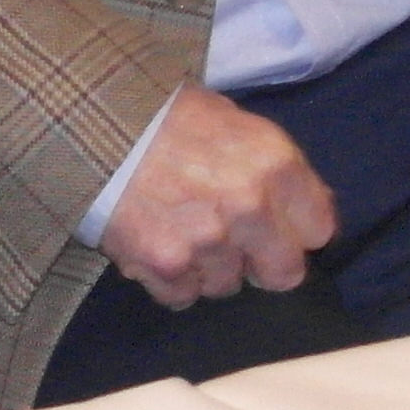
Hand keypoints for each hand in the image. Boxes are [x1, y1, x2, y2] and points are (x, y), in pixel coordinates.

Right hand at [97, 87, 337, 306]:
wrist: (89, 119)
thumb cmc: (162, 113)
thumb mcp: (231, 121)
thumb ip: (272, 168)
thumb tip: (305, 206)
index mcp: (273, 162)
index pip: (319, 228)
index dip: (295, 228)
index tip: (276, 225)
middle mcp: (249, 205)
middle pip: (284, 272)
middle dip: (261, 261)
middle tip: (232, 241)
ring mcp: (208, 240)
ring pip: (228, 286)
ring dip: (207, 267)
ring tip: (178, 230)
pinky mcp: (166, 265)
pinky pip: (184, 296)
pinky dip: (169, 279)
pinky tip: (155, 242)